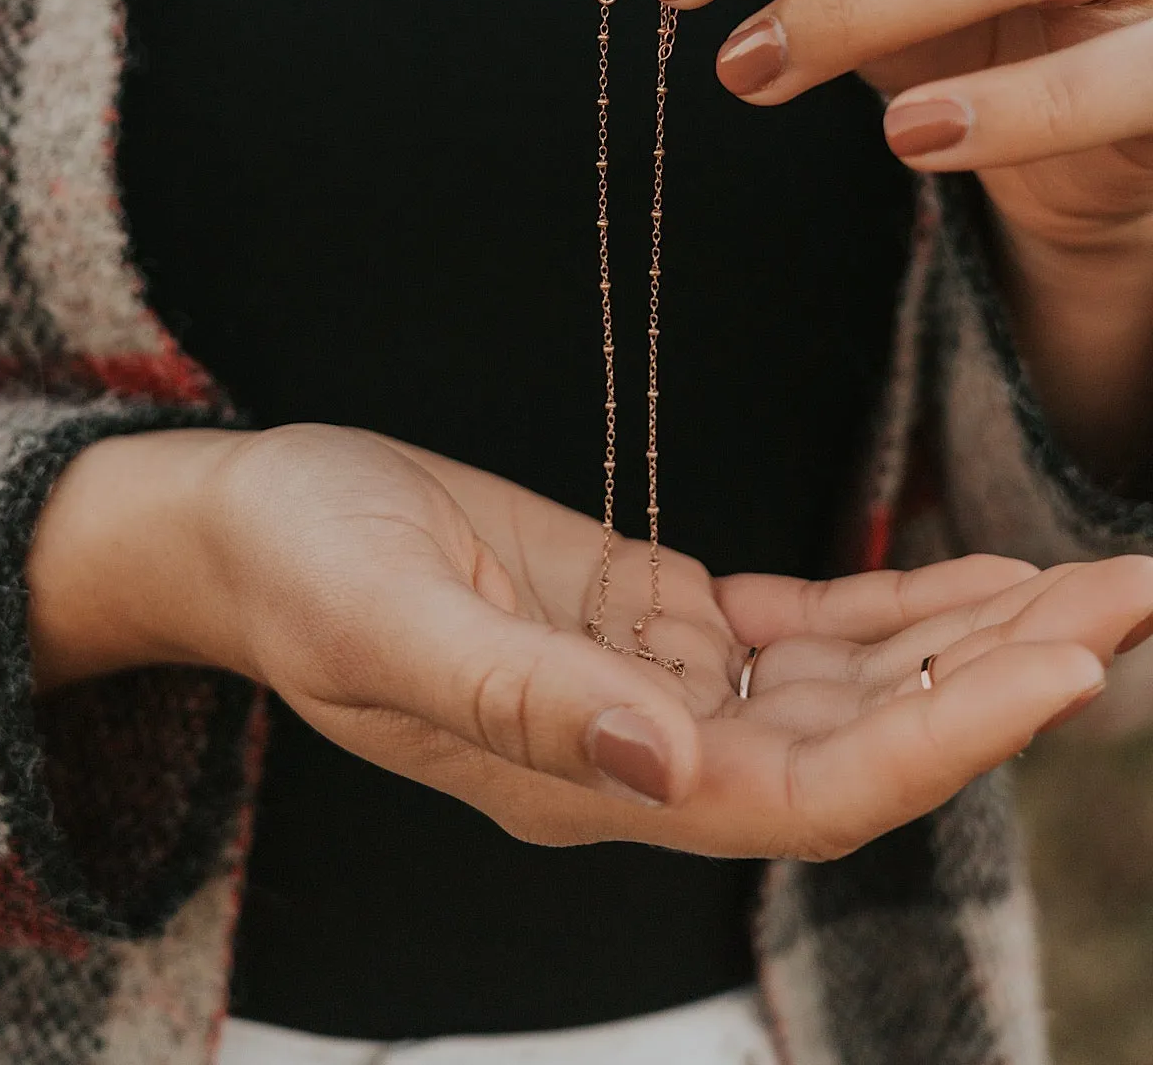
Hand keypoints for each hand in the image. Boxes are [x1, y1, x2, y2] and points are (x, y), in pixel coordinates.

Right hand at [34, 422, 1152, 859]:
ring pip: (853, 684)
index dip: (945, 740)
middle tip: (1136, 598)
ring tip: (1097, 579)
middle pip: (866, 742)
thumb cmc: (298, 568)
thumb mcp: (387, 623)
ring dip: (974, 638)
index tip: (1068, 669)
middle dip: (1007, 679)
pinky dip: (895, 605)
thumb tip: (671, 765)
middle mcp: (646, 752)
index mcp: (592, 779)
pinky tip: (976, 574)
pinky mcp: (651, 615)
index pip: (809, 791)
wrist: (252, 525)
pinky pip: (801, 628)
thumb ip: (524, 702)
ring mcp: (655, 686)